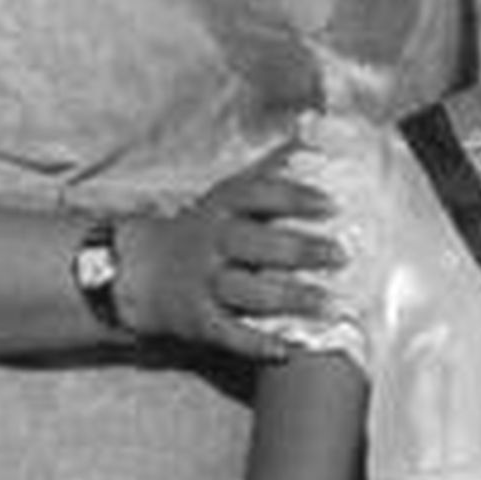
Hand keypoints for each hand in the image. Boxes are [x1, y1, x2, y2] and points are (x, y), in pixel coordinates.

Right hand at [118, 149, 341, 361]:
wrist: (138, 271)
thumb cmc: (201, 228)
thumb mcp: (228, 193)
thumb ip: (271, 169)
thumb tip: (314, 129)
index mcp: (222, 207)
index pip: (258, 195)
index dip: (294, 197)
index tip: (332, 204)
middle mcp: (212, 242)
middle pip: (256, 244)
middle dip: (299, 250)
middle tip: (342, 255)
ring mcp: (203, 283)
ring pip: (248, 291)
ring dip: (291, 299)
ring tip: (332, 305)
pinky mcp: (198, 320)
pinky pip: (230, 334)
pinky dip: (259, 344)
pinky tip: (291, 350)